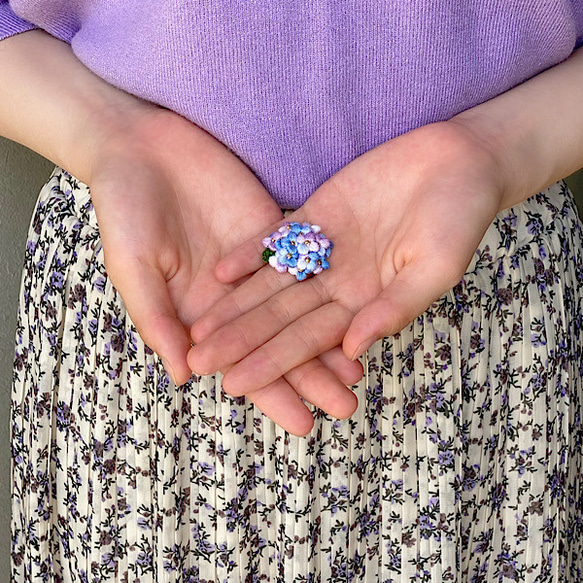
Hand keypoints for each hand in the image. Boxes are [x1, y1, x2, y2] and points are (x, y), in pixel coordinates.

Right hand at [89, 107, 360, 434]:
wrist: (139, 148)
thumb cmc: (124, 210)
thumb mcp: (134, 266)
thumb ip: (158, 318)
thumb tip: (184, 378)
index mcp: (199, 314)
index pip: (243, 363)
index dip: (272, 395)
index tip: (305, 425)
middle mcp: (233, 298)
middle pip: (280, 343)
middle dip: (313, 377)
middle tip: (348, 407)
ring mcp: (257, 266)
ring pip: (300, 309)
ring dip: (330, 339)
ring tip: (359, 371)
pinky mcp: (272, 230)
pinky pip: (306, 262)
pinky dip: (330, 285)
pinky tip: (357, 307)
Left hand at [188, 121, 503, 397]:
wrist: (457, 162)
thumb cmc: (459, 218)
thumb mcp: (435, 267)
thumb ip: (395, 307)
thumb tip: (352, 349)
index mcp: (365, 305)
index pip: (310, 342)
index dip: (272, 363)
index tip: (235, 385)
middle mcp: (339, 284)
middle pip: (280, 318)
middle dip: (241, 342)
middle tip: (199, 364)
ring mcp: (324, 250)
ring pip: (271, 284)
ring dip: (235, 306)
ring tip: (197, 327)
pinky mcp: (317, 215)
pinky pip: (278, 238)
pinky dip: (251, 253)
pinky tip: (219, 272)